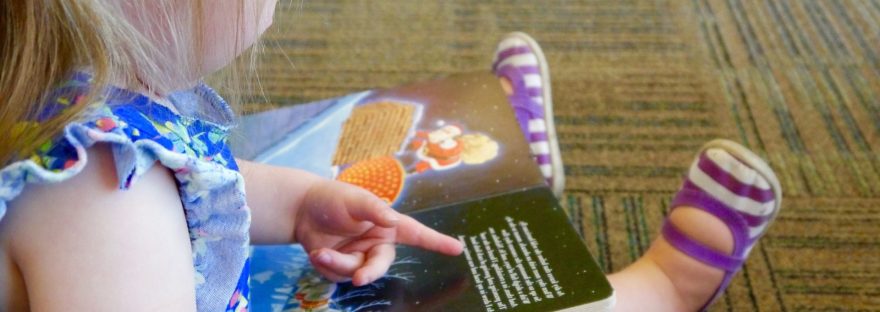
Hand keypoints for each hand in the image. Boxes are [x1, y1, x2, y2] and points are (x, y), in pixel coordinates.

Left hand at [295, 179, 462, 285]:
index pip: (416, 234)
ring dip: (338, 264)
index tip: (458, 249)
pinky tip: (316, 253)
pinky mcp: (342, 267)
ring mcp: (360, 256)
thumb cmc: (332, 198)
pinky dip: (327, 266)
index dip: (437, 242)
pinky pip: (340, 276)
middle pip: (382, 265)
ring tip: (320, 252)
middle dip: (370, 272)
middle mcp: (377, 243)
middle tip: (360, 278)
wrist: (300, 210)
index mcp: (387, 225)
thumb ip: (374, 209)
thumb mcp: (354, 199)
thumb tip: (393, 221)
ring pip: (357, 272)